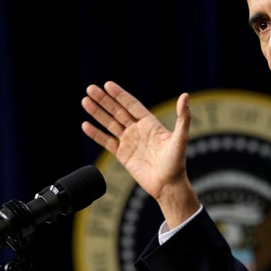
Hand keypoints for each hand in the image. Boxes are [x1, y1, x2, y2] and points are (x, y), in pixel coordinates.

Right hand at [81, 81, 199, 225]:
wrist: (168, 185)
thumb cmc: (177, 162)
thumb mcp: (181, 138)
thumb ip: (183, 117)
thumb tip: (185, 96)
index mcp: (150, 123)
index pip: (132, 105)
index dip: (120, 95)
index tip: (107, 85)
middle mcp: (138, 130)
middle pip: (117, 111)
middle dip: (104, 100)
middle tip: (90, 89)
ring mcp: (129, 142)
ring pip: (110, 124)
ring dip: (97, 113)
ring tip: (85, 101)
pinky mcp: (123, 155)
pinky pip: (106, 142)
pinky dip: (96, 134)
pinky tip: (85, 125)